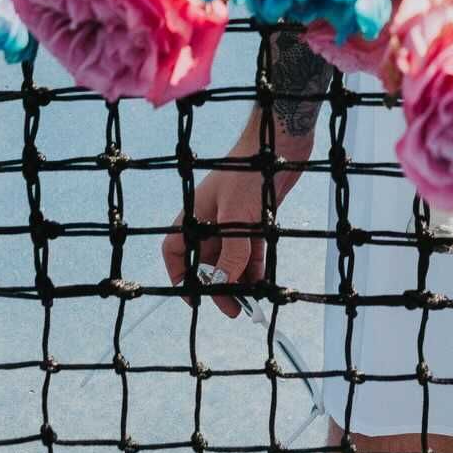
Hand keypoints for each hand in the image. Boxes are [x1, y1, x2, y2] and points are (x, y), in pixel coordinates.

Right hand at [161, 129, 314, 321]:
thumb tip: (226, 284)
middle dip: (217, 286)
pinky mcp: (256, 220)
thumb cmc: (247, 172)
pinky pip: (251, 251)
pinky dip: (256, 268)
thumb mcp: (235, 215)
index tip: (194, 299)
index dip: (180, 275)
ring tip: (251, 304)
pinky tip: (263, 284)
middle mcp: (210, 220)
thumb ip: (231, 252)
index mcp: (193, 215)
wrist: (277, 142)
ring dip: (239, 281)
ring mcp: (233, 220)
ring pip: (231, 259)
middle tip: (233, 310)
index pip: (175, 249)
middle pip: (206, 262)